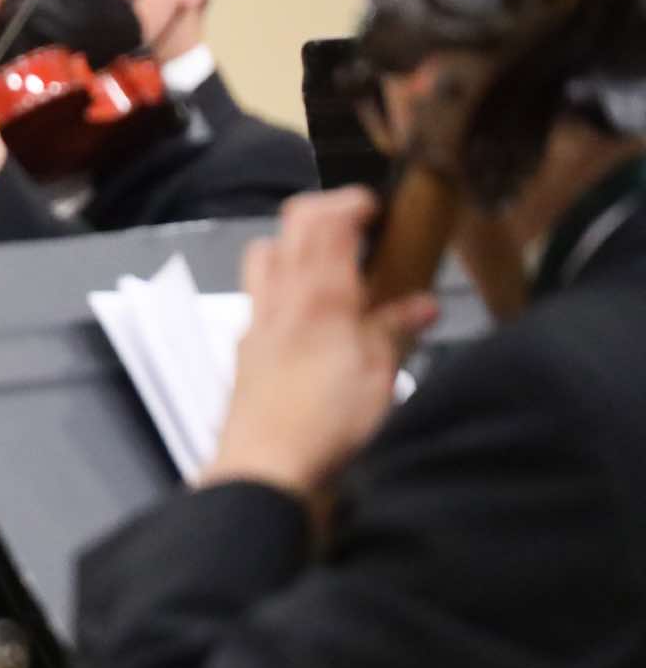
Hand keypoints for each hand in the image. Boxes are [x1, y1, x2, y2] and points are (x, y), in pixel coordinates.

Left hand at [205, 189, 439, 499]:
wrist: (263, 465)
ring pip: (265, 254)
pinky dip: (280, 284)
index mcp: (320, 296)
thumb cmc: (329, 422)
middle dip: (324, 212)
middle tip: (355, 224)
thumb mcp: (378, 377)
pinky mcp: (245, 347)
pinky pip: (258, 295)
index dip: (349, 203)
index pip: (327, 223)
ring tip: (325, 261)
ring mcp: (257, 319)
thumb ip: (394, 332)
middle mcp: (281, 297)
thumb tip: (422, 304)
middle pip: (292, 227)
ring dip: (293, 244)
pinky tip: (302, 311)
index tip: (374, 205)